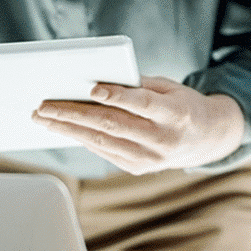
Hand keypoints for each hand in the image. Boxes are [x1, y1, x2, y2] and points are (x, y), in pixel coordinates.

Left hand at [32, 75, 245, 172]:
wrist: (207, 138)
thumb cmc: (181, 104)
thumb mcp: (169, 87)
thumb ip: (137, 85)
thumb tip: (96, 81)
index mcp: (176, 114)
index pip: (142, 104)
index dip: (117, 96)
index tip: (91, 88)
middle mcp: (163, 140)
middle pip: (112, 125)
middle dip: (74, 114)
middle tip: (44, 105)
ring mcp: (150, 159)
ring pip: (102, 142)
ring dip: (68, 129)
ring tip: (43, 118)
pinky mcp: (138, 168)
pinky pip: (104, 152)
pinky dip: (82, 138)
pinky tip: (63, 128)